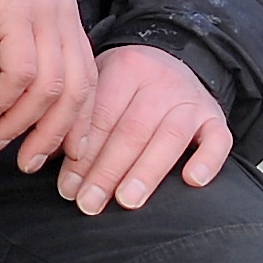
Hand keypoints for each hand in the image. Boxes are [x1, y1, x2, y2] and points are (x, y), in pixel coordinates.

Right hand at [0, 0, 95, 173]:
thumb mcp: (8, 8)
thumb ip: (14, 44)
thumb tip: (11, 85)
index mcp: (67, 16)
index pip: (88, 80)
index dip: (81, 122)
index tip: (64, 154)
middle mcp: (63, 18)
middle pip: (78, 92)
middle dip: (56, 137)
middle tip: (30, 164)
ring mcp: (43, 15)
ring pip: (51, 89)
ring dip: (22, 125)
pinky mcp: (16, 14)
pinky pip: (20, 73)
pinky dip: (5, 101)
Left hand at [58, 45, 232, 214]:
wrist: (175, 59)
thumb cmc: (127, 86)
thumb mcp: (99, 85)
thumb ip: (78, 118)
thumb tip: (44, 156)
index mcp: (125, 69)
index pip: (101, 115)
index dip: (83, 154)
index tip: (68, 187)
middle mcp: (160, 82)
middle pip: (132, 129)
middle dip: (107, 170)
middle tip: (88, 203)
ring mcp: (191, 99)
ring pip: (170, 136)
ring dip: (146, 172)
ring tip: (126, 201)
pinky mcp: (216, 117)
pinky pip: (218, 139)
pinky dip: (207, 160)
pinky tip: (192, 181)